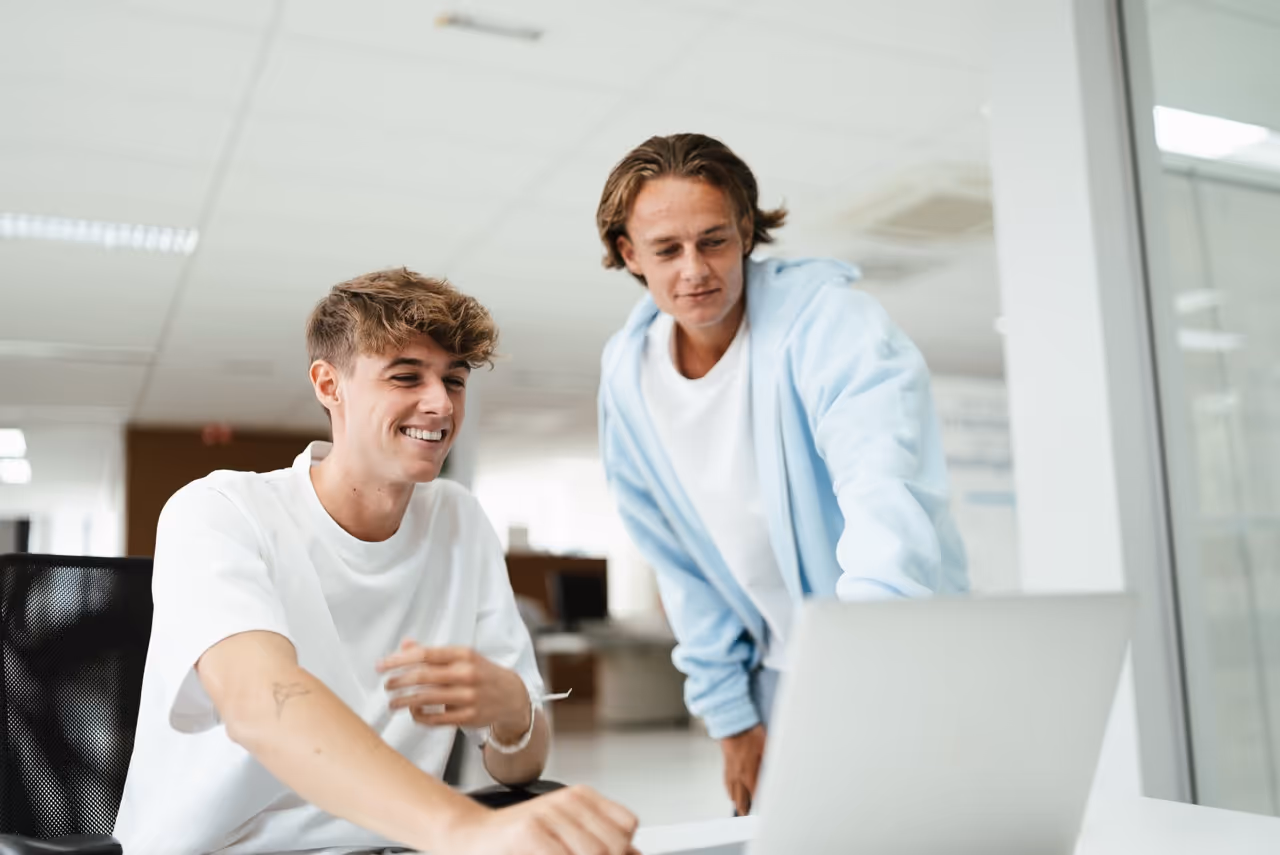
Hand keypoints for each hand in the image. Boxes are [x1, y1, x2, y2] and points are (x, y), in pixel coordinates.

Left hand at [378, 640, 529, 735]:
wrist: (512, 695)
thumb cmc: (481, 673)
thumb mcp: (462, 657)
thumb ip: (432, 653)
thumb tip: (404, 645)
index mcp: (463, 654)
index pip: (425, 654)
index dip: (399, 660)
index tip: (381, 666)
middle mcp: (466, 674)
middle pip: (422, 677)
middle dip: (398, 681)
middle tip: (386, 685)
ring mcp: (468, 696)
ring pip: (426, 699)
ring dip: (404, 701)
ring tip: (393, 702)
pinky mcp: (468, 717)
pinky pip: (435, 719)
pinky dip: (419, 717)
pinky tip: (414, 713)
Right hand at [439, 785, 640, 854]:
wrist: (471, 836)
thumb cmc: (519, 838)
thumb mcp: (566, 832)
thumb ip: (601, 841)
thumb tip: (636, 853)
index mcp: (582, 797)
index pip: (627, 826)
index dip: (621, 849)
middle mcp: (568, 800)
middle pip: (613, 845)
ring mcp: (548, 814)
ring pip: (595, 852)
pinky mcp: (529, 832)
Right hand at [720, 724, 765, 814]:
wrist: (733, 724)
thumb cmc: (749, 733)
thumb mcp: (767, 747)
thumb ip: (771, 763)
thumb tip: (777, 772)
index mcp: (749, 773)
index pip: (755, 794)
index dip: (759, 803)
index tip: (762, 809)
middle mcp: (738, 775)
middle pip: (740, 798)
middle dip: (744, 807)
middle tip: (747, 814)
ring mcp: (730, 770)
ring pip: (731, 791)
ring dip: (736, 800)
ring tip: (740, 807)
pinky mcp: (726, 764)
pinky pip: (726, 782)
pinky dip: (729, 790)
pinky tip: (730, 791)